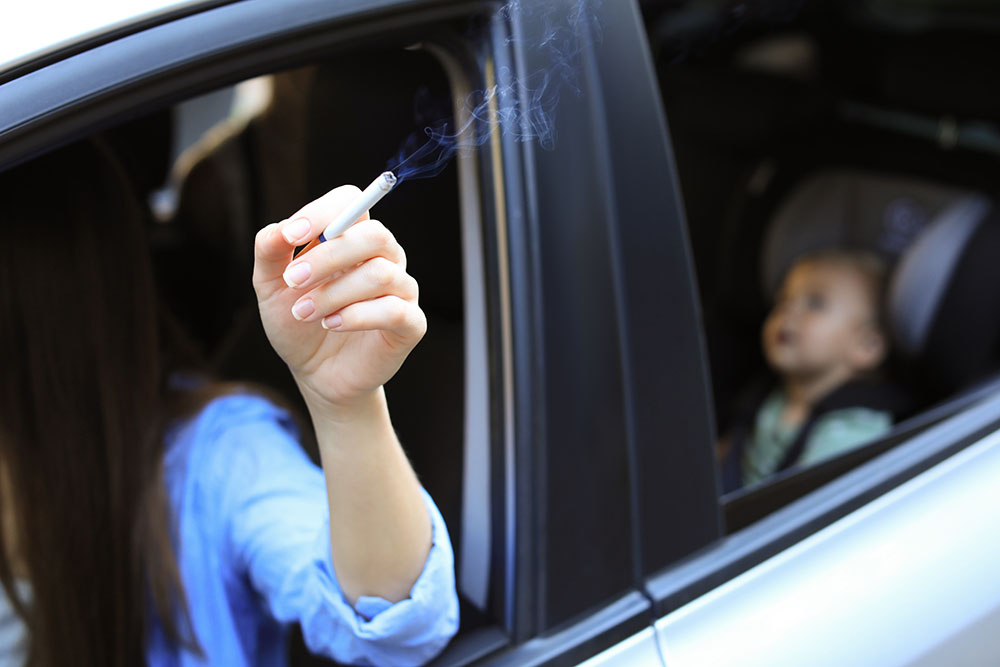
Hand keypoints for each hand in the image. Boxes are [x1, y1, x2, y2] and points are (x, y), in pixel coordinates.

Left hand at [252, 185, 425, 411]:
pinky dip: (356, 316)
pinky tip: (330, 324)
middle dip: (327, 256)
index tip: (292, 235)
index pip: (354, 202)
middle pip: (374, 235)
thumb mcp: (270, 285)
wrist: (315, 372)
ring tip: (304, 313)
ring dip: (333, 293)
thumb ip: (270, 251)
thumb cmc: (298, 322)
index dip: (324, 212)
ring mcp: (402, 291)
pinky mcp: (410, 324)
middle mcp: (385, 258)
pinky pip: (394, 310)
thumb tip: (281, 229)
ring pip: (380, 274)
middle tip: (292, 280)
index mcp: (353, 239)